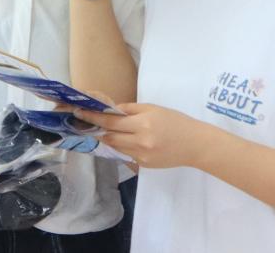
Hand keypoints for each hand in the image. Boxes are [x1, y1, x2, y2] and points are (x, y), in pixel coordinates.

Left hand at [74, 102, 212, 169]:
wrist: (195, 145)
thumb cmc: (176, 121)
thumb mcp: (154, 109)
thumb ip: (131, 110)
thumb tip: (112, 110)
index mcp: (143, 124)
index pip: (111, 120)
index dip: (93, 117)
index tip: (79, 112)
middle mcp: (140, 141)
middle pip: (109, 136)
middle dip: (95, 129)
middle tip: (82, 122)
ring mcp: (141, 156)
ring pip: (116, 147)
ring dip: (106, 138)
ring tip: (97, 130)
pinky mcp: (143, 165)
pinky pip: (126, 154)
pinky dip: (121, 146)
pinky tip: (119, 140)